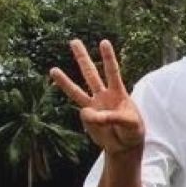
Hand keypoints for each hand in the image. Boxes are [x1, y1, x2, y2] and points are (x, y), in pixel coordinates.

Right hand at [50, 39, 144, 155]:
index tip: (104, 42)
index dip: (108, 57)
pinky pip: (84, 115)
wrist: (125, 145)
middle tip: (74, 41)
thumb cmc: (132, 130)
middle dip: (82, 58)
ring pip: (77, 90)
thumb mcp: (130, 124)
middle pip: (91, 73)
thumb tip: (87, 113)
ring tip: (53, 69)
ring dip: (64, 81)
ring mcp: (94, 106)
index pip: (112, 72)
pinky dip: (90, 119)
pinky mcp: (87, 118)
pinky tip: (100, 124)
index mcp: (118, 92)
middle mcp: (104, 95)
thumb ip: (111, 117)